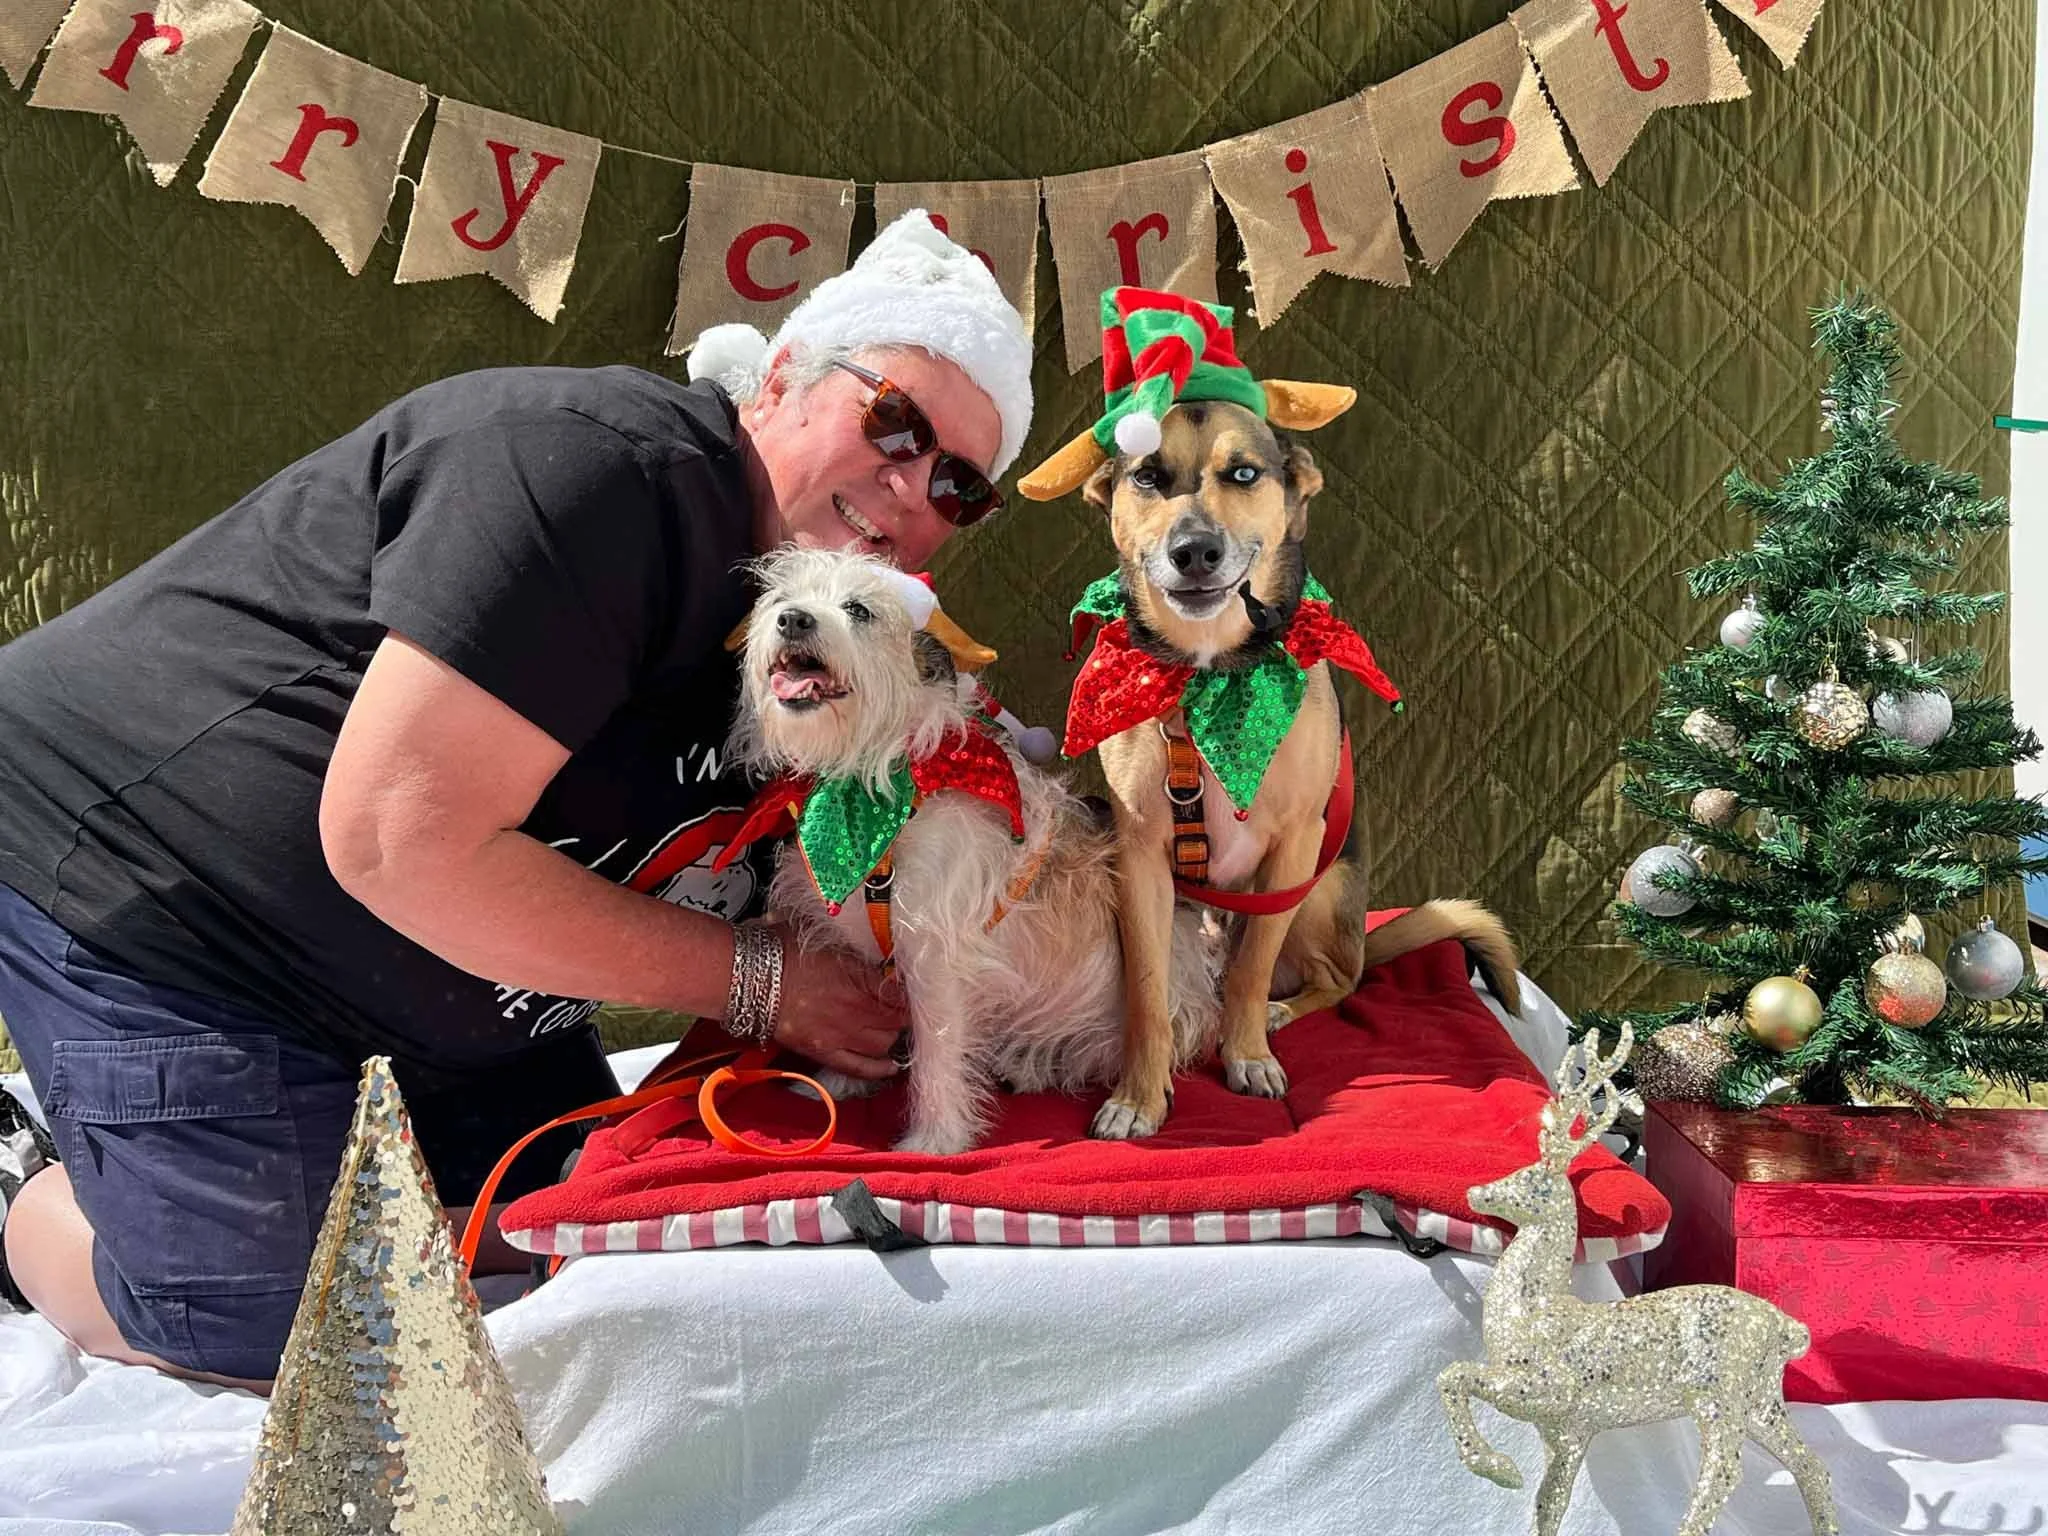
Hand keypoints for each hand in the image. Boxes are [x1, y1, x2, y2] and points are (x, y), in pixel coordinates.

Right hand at [771, 940, 906, 1079]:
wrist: (750, 978)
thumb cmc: (784, 949)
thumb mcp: (828, 938)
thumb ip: (856, 947)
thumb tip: (873, 946)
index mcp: (861, 978)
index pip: (903, 993)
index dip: (913, 993)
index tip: (915, 989)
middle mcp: (858, 1010)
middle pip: (898, 1020)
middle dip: (905, 1015)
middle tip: (905, 1009)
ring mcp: (842, 1035)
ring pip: (886, 1044)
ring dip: (894, 1037)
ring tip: (895, 1030)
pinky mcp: (825, 1053)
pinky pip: (860, 1067)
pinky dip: (880, 1068)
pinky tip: (892, 1066)